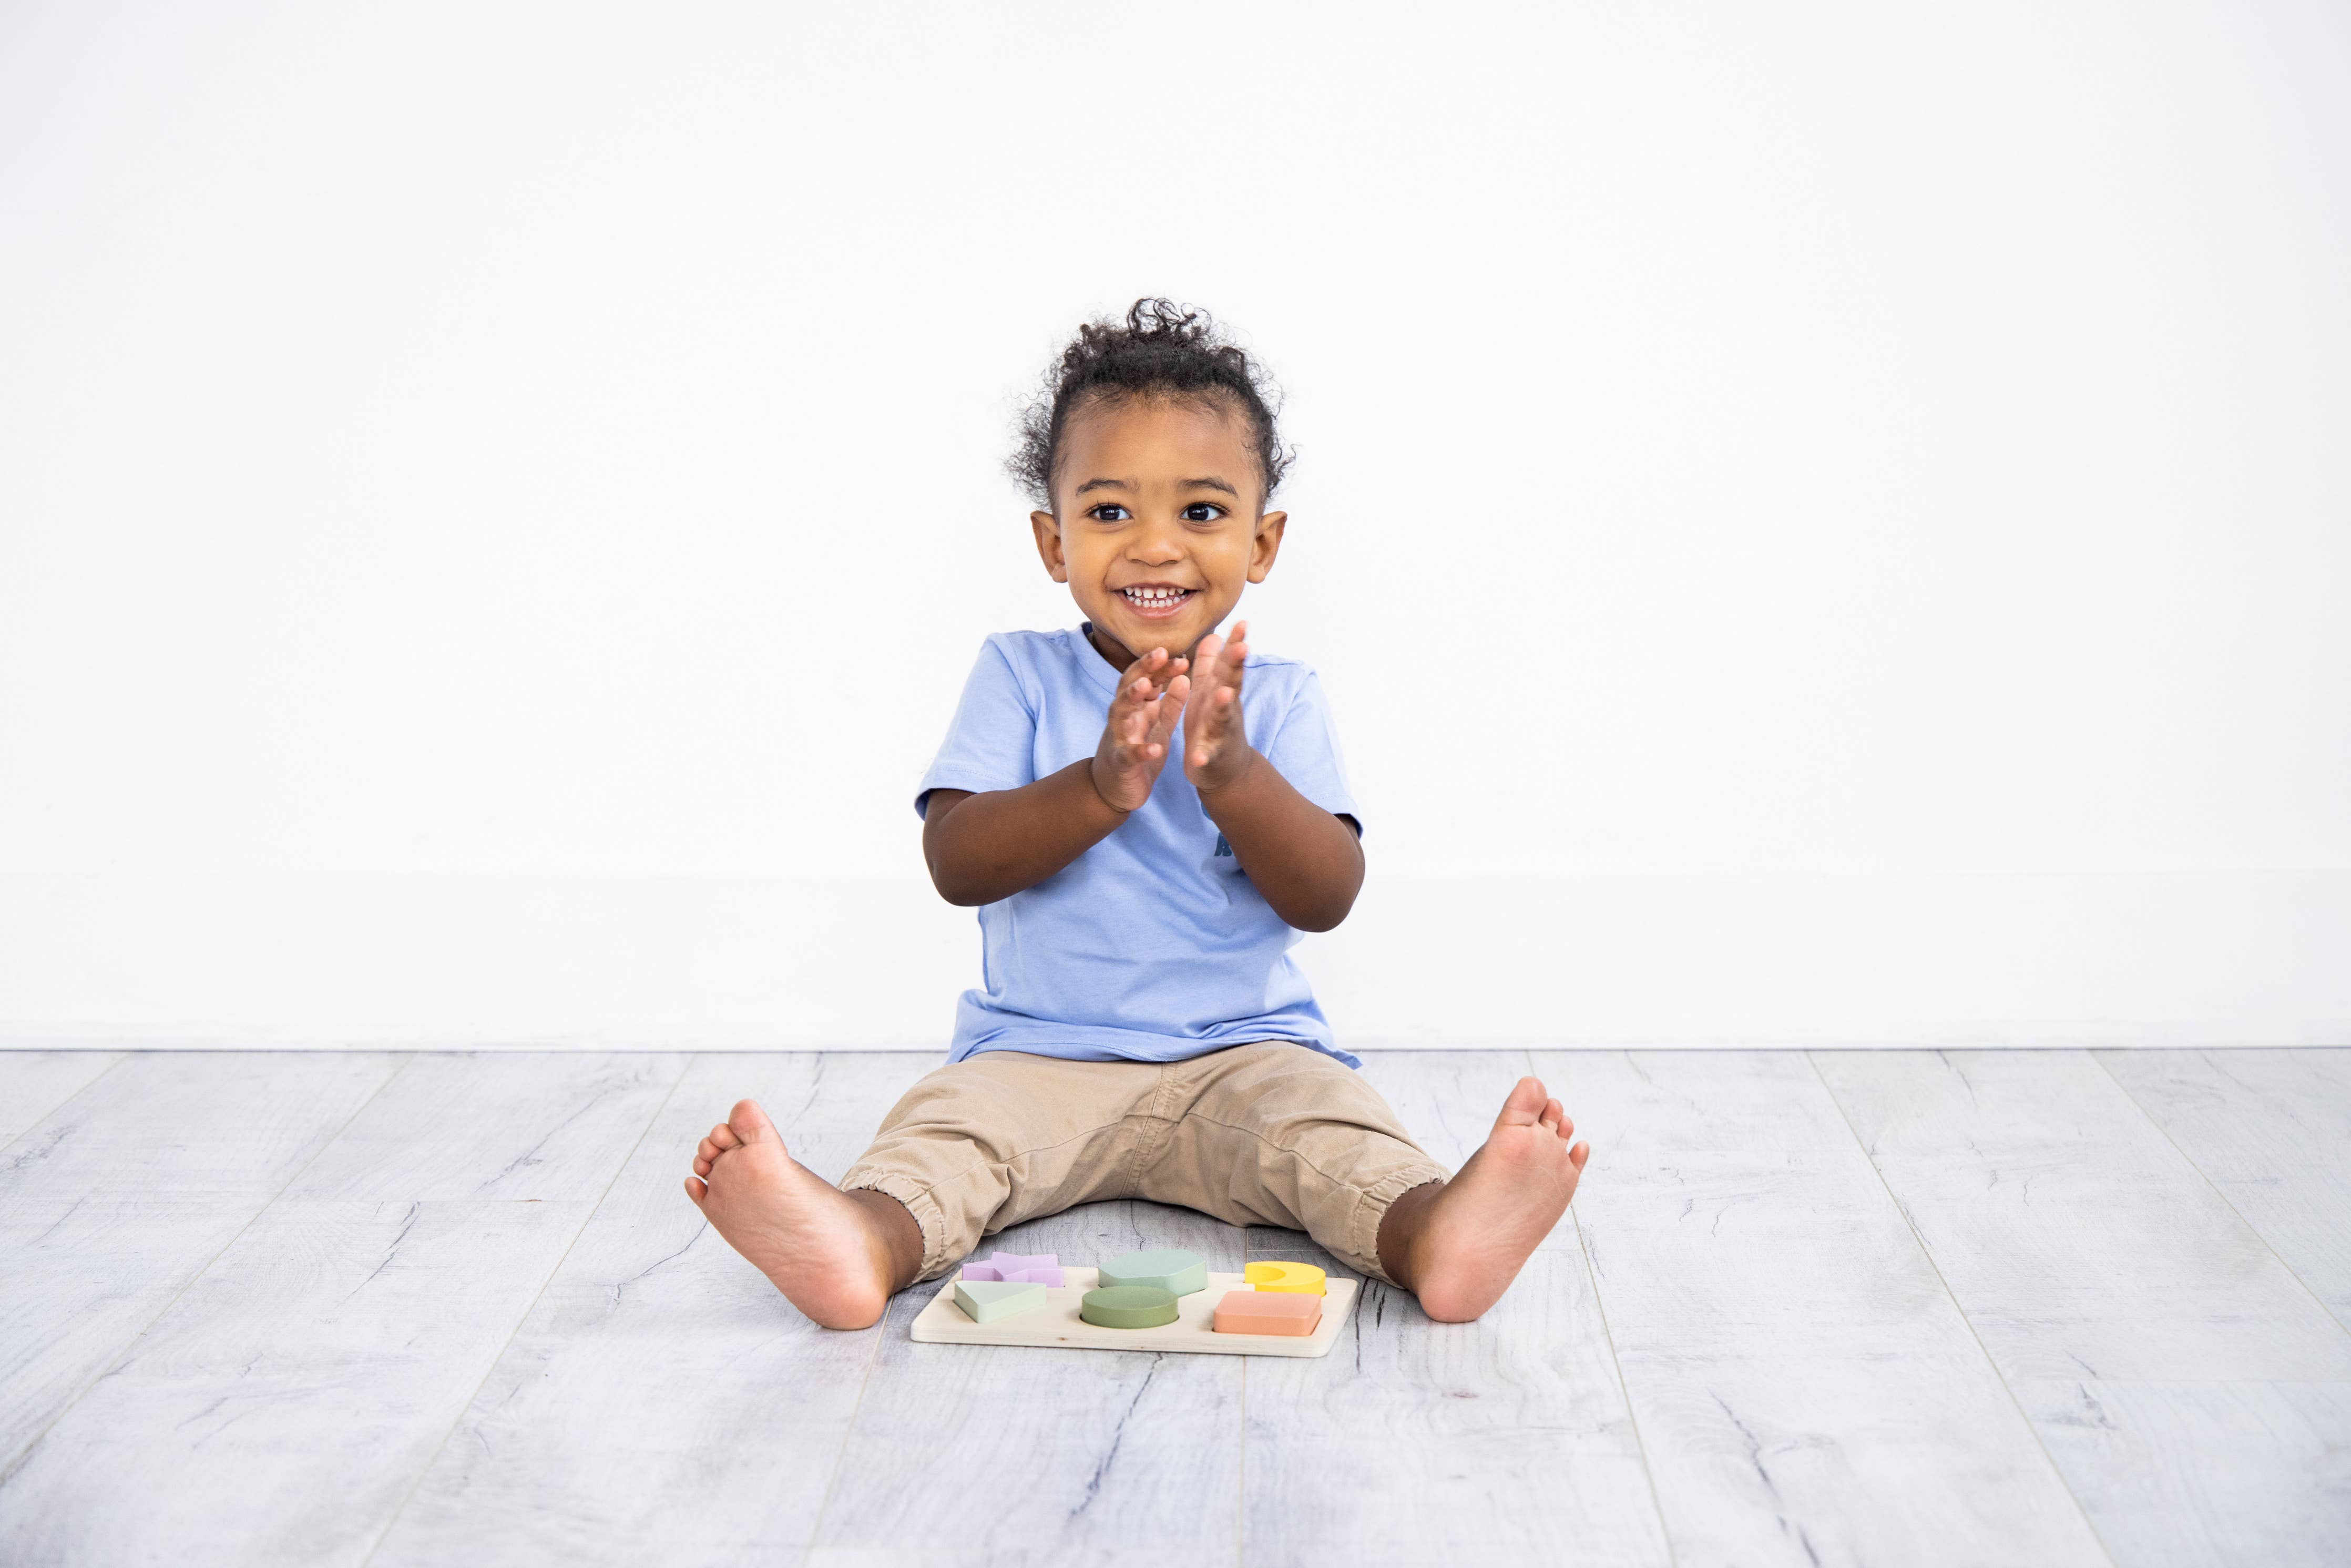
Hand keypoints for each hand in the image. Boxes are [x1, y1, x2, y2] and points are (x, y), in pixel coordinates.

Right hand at [1090, 648, 1189, 812]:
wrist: (1114, 788)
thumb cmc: (1137, 749)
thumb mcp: (1158, 725)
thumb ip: (1170, 703)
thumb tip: (1183, 676)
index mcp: (1136, 706)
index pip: (1146, 678)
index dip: (1161, 666)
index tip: (1181, 655)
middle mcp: (1123, 716)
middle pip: (1130, 685)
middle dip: (1144, 669)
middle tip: (1162, 653)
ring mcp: (1118, 737)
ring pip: (1120, 712)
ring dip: (1131, 698)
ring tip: (1147, 688)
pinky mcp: (1120, 762)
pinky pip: (1128, 754)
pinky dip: (1140, 751)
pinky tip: (1154, 749)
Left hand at [1184, 620, 1254, 793]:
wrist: (1224, 770)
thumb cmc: (1214, 725)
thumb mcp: (1211, 693)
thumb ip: (1212, 665)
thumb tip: (1215, 634)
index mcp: (1221, 692)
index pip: (1231, 664)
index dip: (1236, 644)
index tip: (1242, 622)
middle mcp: (1226, 710)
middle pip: (1232, 685)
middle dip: (1237, 667)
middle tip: (1243, 648)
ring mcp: (1220, 734)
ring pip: (1222, 719)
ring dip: (1223, 707)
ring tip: (1223, 694)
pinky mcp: (1209, 757)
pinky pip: (1206, 756)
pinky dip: (1203, 755)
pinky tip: (1198, 756)